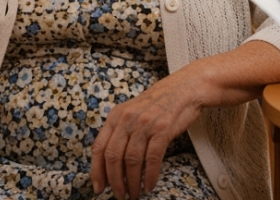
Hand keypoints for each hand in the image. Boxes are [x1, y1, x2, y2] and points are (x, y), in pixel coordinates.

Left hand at [91, 68, 205, 198]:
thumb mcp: (131, 113)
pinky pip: (152, 158)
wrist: (182, 89)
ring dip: (132, 182)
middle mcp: (127, 119)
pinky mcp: (163, 129)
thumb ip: (119, 132)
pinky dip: (150, 176)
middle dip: (114, 181)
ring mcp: (145, 124)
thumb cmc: (157, 105)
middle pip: (114, 157)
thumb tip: (110, 164)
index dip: (97, 170)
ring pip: (132, 160)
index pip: (99, 147)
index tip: (98, 187)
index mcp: (115, 116)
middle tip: (119, 195)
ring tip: (134, 193)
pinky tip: (150, 185)